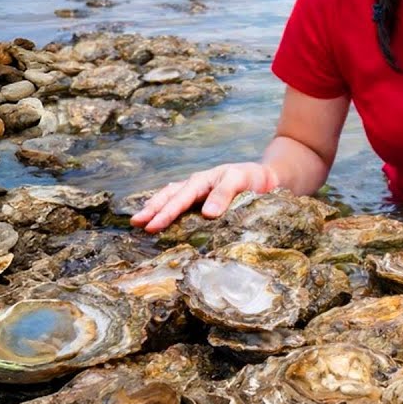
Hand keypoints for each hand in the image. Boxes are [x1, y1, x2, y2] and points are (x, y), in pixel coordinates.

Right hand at [130, 162, 279, 232]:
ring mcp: (198, 193)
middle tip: (135, 223)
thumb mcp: (241, 180)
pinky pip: (181, 203)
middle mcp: (196, 186)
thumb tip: (207, 213)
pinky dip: (168, 209)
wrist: (267, 177)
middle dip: (152, 210)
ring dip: (155, 208)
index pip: (181, 198)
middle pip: (169, 196)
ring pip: (171, 198)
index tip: (152, 226)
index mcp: (202, 181)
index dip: (166, 213)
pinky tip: (159, 219)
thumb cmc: (253, 177)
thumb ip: (224, 194)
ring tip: (139, 221)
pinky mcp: (203, 200)